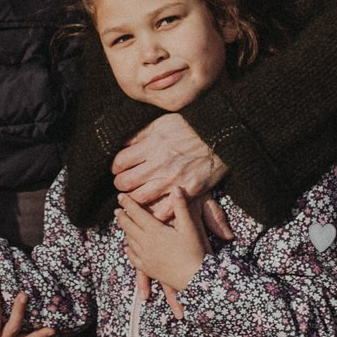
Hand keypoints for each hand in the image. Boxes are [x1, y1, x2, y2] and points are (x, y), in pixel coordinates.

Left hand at [111, 113, 225, 216]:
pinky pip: (163, 210)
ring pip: (140, 198)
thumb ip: (141, 134)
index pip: (120, 162)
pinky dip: (153, 213)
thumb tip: (123, 144)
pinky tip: (151, 209)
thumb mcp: (163, 123)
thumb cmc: (190, 129)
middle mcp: (160, 163)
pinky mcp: (188, 191)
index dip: (115, 167)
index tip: (119, 169)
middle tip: (124, 184)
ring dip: (133, 200)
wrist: (220, 138)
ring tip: (134, 197)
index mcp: (153, 145)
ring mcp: (173, 180)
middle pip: (126, 182)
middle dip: (120, 184)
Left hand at [116, 187, 211, 309]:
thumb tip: (176, 188)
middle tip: (117, 210)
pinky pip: (133, 257)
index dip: (127, 204)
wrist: (194, 278)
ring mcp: (145, 257)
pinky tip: (128, 247)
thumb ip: (181, 207)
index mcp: (155, 231)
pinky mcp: (148, 269)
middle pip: (129, 226)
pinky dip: (129, 249)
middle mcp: (146, 243)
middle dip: (122, 217)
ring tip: (122, 225)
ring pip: (129, 240)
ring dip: (124, 231)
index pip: (136, 213)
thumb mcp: (189, 226)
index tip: (120, 196)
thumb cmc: (194, 251)